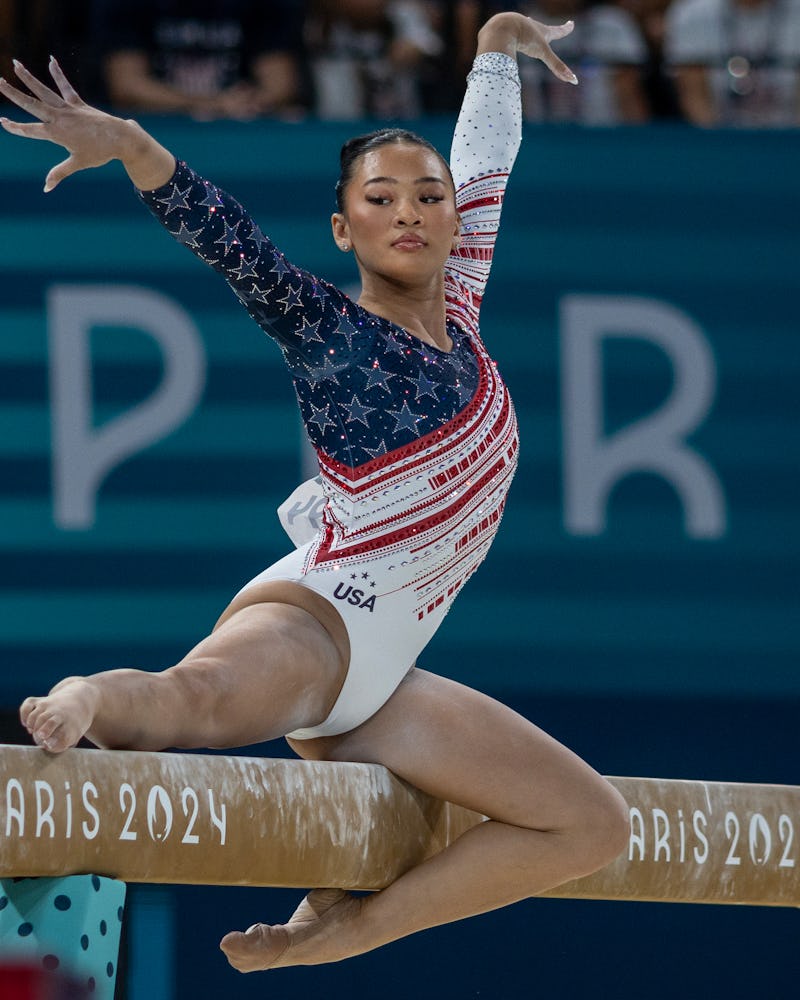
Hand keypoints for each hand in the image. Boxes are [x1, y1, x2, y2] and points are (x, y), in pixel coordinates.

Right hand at [0, 57, 134, 190]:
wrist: (120, 139)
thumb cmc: (99, 153)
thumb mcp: (77, 164)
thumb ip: (59, 173)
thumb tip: (46, 188)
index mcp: (56, 133)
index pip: (30, 130)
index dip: (15, 128)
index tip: (1, 122)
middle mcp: (59, 118)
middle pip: (32, 104)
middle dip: (13, 93)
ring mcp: (68, 108)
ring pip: (44, 90)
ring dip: (29, 77)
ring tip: (16, 63)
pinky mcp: (78, 103)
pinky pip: (65, 86)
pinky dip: (58, 74)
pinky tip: (51, 60)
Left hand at [477, 12, 577, 85]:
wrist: (503, 27)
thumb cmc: (524, 37)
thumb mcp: (542, 53)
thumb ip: (557, 66)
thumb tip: (573, 80)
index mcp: (542, 31)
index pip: (557, 31)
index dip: (565, 29)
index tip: (571, 24)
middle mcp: (531, 27)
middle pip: (540, 29)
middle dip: (544, 30)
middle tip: (544, 29)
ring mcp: (517, 27)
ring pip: (523, 30)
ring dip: (524, 31)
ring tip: (522, 32)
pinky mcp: (505, 32)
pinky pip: (508, 36)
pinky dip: (509, 38)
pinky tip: (505, 39)